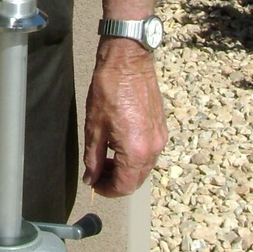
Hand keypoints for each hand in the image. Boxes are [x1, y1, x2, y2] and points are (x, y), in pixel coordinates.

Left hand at [82, 39, 167, 196]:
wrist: (128, 61)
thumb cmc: (109, 89)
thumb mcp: (94, 127)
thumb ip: (93, 158)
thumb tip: (91, 178)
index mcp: (136, 151)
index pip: (124, 186)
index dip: (107, 190)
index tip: (94, 184)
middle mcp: (153, 148)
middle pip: (136, 180)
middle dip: (116, 181)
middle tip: (97, 173)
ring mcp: (160, 138)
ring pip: (144, 168)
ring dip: (126, 169)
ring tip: (105, 158)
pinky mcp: (161, 128)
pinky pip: (150, 152)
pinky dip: (135, 157)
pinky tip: (118, 144)